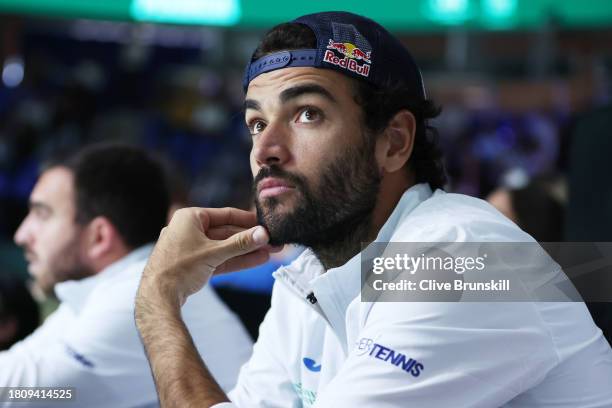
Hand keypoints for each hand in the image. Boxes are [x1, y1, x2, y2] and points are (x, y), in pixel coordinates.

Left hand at [137, 207, 274, 308]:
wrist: (157, 297)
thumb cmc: (180, 268)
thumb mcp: (214, 253)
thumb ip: (240, 243)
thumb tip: (263, 234)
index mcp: (190, 217)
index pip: (225, 214)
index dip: (247, 220)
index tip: (265, 223)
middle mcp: (189, 229)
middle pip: (226, 232)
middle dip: (250, 239)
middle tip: (272, 242)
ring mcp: (191, 248)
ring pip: (224, 247)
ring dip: (246, 251)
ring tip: (270, 252)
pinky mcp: (193, 264)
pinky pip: (218, 259)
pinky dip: (235, 260)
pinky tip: (256, 260)